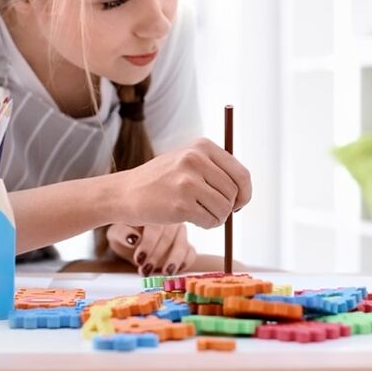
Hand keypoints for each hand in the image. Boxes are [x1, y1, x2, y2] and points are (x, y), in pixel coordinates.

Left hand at [106, 223, 196, 275]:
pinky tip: (173, 271)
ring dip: (173, 261)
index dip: (148, 243)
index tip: (139, 259)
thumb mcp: (117, 232)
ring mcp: (180, 231)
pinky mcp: (186, 244)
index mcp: (153, 210)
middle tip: (145, 270)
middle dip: (157, 256)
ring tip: (162, 273)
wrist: (129, 240)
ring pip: (183, 244)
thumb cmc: (124, 232)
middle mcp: (170, 218)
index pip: (155, 225)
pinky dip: (184, 262)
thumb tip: (133, 238)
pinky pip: (191, 252)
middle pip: (170, 236)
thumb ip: (123, 233)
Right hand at [119, 138, 251, 228]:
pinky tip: (190, 219)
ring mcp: (188, 181)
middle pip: (234, 193)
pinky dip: (206, 225)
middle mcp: (196, 159)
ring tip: (200, 213)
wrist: (126, 192)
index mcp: (203, 146)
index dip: (245, 193)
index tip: (238, 203)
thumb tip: (245, 192)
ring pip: (224, 209)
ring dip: (217, 217)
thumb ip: (217, 170)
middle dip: (228, 207)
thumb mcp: (189, 161)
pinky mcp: (181, 204)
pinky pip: (210, 221)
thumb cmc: (163, 180)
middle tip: (213, 211)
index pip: (241, 174)